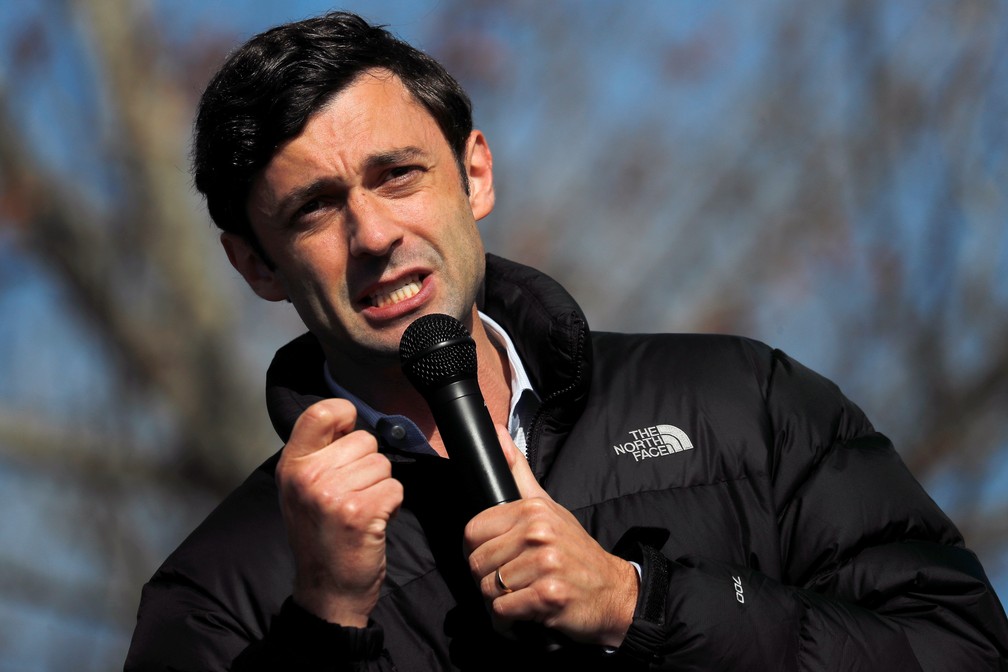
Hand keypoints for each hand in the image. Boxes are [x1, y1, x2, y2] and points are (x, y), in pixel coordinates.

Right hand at [276, 398, 403, 626]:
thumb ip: (319, 453)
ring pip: (383, 465)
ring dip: (380, 487)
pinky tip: (373, 522)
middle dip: (368, 465)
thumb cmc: (320, 535)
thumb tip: (347, 417)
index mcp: (292, 466)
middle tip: (351, 494)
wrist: (327, 589)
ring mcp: (332, 495)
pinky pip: (395, 488)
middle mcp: (308, 477)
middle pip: (364, 440)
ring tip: (360, 510)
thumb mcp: (302, 489)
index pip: (321, 412)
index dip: (344, 416)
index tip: (346, 434)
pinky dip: (392, 505)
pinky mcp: (360, 513)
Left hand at [463, 427, 637, 647]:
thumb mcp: (549, 506)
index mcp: (532, 509)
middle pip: (477, 562)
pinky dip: (509, 619)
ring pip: (488, 589)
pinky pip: (503, 611)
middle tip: (512, 580)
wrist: (613, 591)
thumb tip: (496, 433)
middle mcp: (538, 533)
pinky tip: (526, 611)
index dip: (477, 549)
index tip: (495, 557)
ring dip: (500, 600)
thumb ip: (518, 472)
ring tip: (522, 594)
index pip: (473, 531)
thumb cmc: (575, 550)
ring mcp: (545, 565)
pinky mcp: (548, 596)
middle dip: (488, 578)